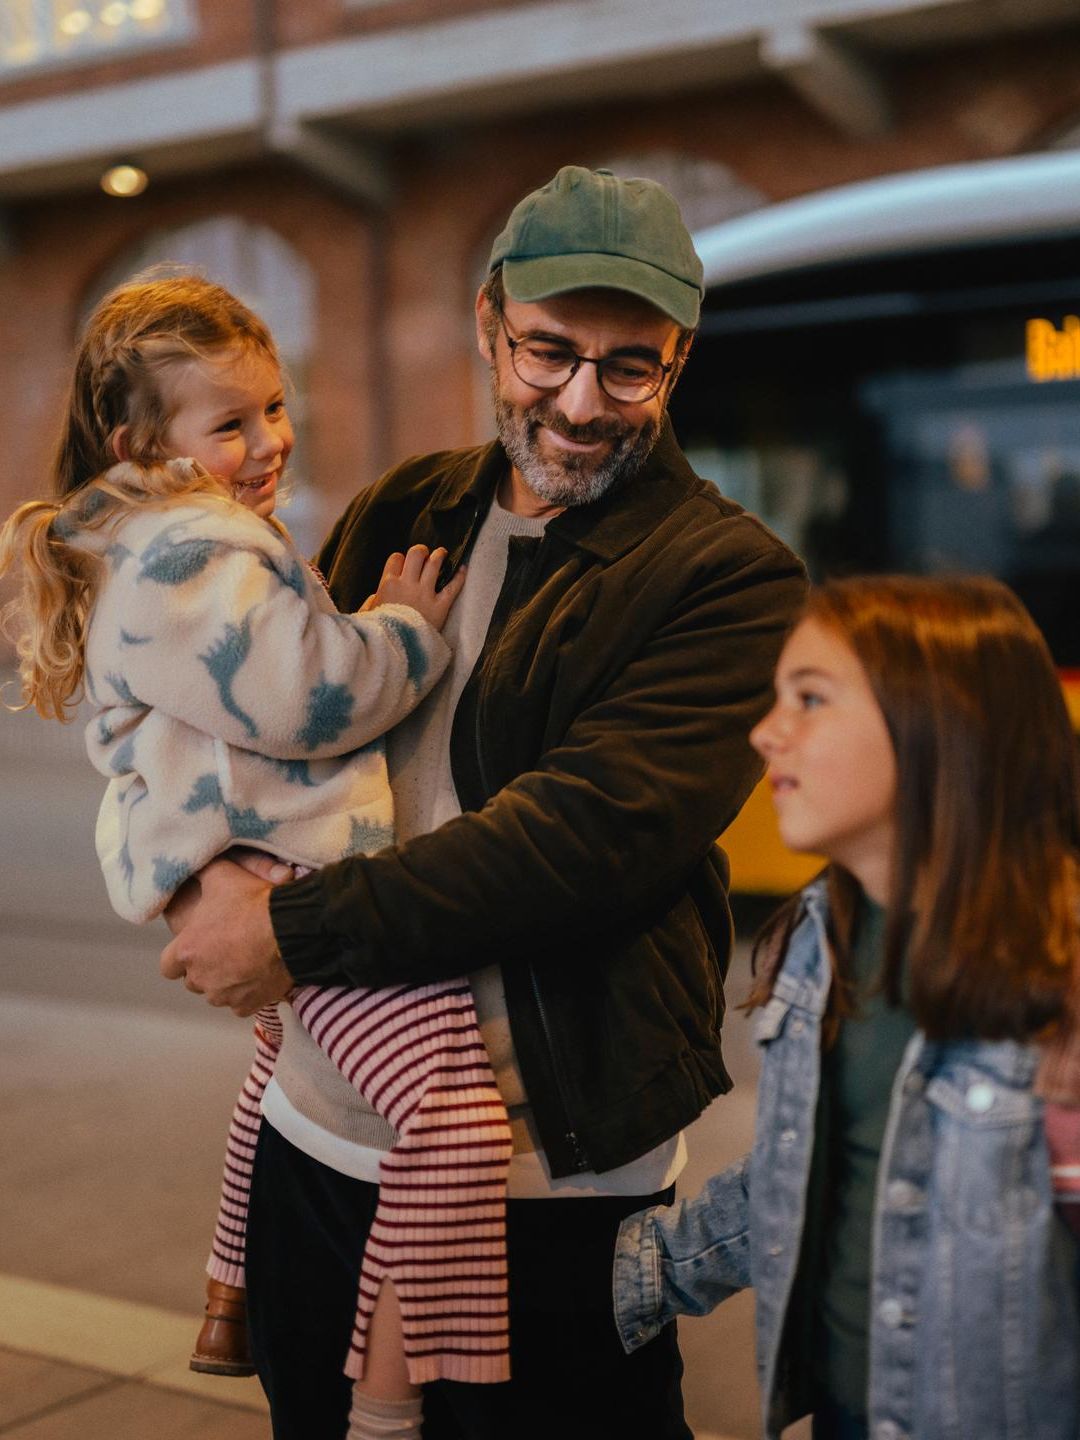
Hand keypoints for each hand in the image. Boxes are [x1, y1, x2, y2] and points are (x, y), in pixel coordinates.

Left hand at [159, 858, 292, 1015]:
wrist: (291, 928)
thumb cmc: (253, 903)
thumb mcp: (222, 876)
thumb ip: (200, 872)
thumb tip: (189, 864)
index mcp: (186, 951)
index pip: (168, 966)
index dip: (181, 956)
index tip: (196, 946)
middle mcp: (200, 978)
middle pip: (194, 980)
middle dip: (205, 968)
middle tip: (226, 949)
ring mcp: (224, 995)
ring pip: (217, 994)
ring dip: (225, 982)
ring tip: (245, 960)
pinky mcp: (247, 1005)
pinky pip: (240, 1004)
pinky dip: (247, 993)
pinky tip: (259, 974)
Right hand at [362, 544, 465, 631]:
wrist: (395, 651)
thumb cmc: (378, 634)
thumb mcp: (367, 616)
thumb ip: (371, 603)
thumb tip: (376, 598)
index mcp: (387, 585)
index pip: (396, 558)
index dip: (401, 560)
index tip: (403, 565)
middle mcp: (407, 584)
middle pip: (416, 554)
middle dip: (421, 552)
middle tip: (424, 556)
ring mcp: (425, 594)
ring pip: (435, 564)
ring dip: (440, 556)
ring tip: (442, 554)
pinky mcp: (440, 606)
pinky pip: (453, 586)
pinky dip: (460, 576)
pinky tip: (463, 568)